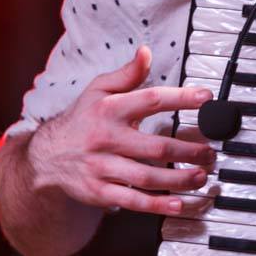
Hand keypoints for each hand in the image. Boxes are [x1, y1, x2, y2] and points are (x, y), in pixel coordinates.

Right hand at [28, 46, 215, 214]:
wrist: (46, 157)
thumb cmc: (82, 120)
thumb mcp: (98, 90)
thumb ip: (127, 74)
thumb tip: (146, 52)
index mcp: (110, 109)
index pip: (152, 100)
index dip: (182, 98)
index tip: (207, 98)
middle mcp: (106, 139)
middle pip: (155, 147)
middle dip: (188, 151)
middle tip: (209, 152)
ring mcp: (102, 167)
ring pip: (147, 177)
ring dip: (179, 179)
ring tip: (201, 175)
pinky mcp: (99, 192)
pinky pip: (132, 200)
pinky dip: (157, 204)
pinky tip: (179, 203)